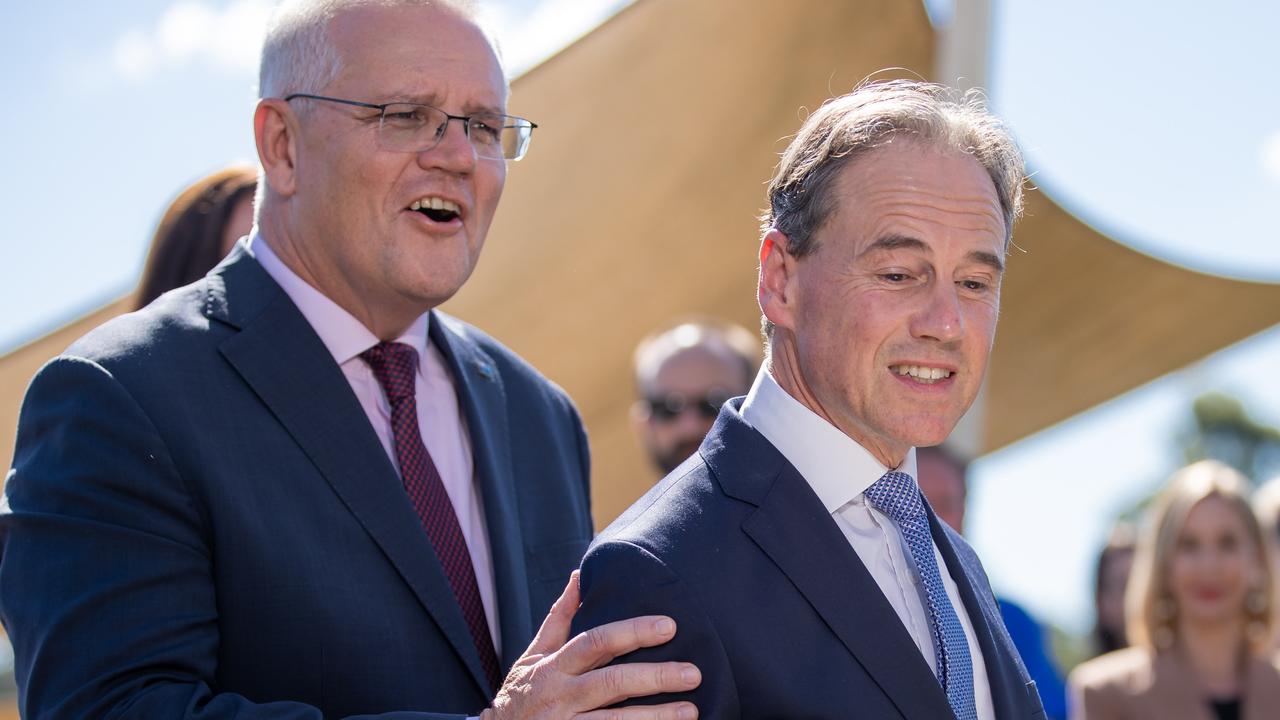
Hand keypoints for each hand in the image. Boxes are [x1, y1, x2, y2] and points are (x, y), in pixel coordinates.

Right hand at [482, 570, 699, 718]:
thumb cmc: (521, 694)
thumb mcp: (533, 654)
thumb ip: (560, 619)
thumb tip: (580, 576)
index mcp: (555, 666)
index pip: (596, 642)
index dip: (632, 632)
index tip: (668, 626)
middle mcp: (561, 695)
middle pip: (611, 683)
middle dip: (654, 677)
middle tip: (693, 673)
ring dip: (655, 717)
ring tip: (690, 712)